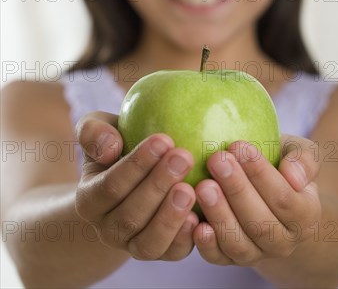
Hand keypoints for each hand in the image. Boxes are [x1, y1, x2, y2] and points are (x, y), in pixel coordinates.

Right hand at [75, 111, 198, 259]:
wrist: (131, 179)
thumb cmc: (118, 145)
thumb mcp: (98, 129)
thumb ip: (93, 131)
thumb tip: (110, 147)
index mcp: (89, 200)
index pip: (110, 186)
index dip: (136, 165)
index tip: (164, 139)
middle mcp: (108, 229)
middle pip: (130, 216)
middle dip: (158, 185)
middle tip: (184, 157)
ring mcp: (133, 245)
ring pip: (149, 243)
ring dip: (170, 216)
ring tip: (191, 189)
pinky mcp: (162, 252)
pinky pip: (172, 254)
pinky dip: (185, 239)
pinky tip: (201, 217)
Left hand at [193, 135, 321, 266]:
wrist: (265, 190)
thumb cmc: (279, 162)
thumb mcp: (299, 152)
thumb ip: (305, 159)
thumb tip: (294, 176)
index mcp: (305, 215)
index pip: (284, 198)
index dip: (260, 173)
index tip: (239, 146)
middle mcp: (284, 241)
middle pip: (260, 223)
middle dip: (236, 190)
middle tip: (216, 160)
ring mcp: (257, 253)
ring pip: (238, 243)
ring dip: (219, 215)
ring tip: (202, 186)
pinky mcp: (230, 259)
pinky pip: (218, 257)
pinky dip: (206, 244)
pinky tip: (195, 222)